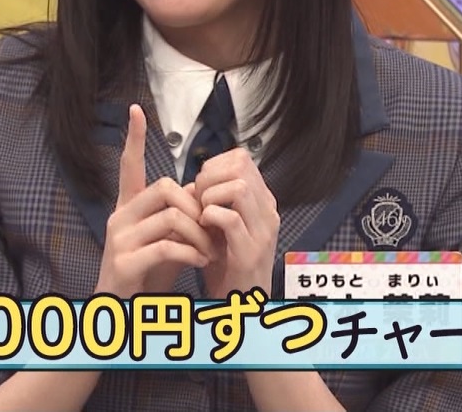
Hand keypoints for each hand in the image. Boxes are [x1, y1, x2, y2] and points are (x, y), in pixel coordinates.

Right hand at [94, 105, 213, 296]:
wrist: (125, 311)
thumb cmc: (149, 273)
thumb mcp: (167, 238)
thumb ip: (179, 215)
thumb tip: (201, 193)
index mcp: (128, 208)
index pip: (128, 167)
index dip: (133, 140)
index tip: (135, 110)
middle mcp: (119, 217)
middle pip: (164, 188)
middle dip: (196, 207)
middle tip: (211, 229)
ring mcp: (118, 239)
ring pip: (170, 217)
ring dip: (199, 234)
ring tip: (209, 251)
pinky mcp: (124, 263)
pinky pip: (165, 246)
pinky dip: (190, 253)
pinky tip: (199, 261)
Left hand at [187, 148, 279, 297]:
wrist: (239, 302)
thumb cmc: (226, 263)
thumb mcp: (224, 225)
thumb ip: (215, 200)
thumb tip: (194, 181)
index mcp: (262, 202)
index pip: (241, 159)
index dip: (215, 165)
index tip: (202, 186)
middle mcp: (268, 212)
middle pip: (241, 166)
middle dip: (210, 177)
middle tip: (198, 198)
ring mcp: (262, 232)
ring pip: (239, 188)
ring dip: (210, 196)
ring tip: (201, 213)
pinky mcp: (250, 252)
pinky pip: (230, 219)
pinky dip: (210, 218)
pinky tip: (203, 228)